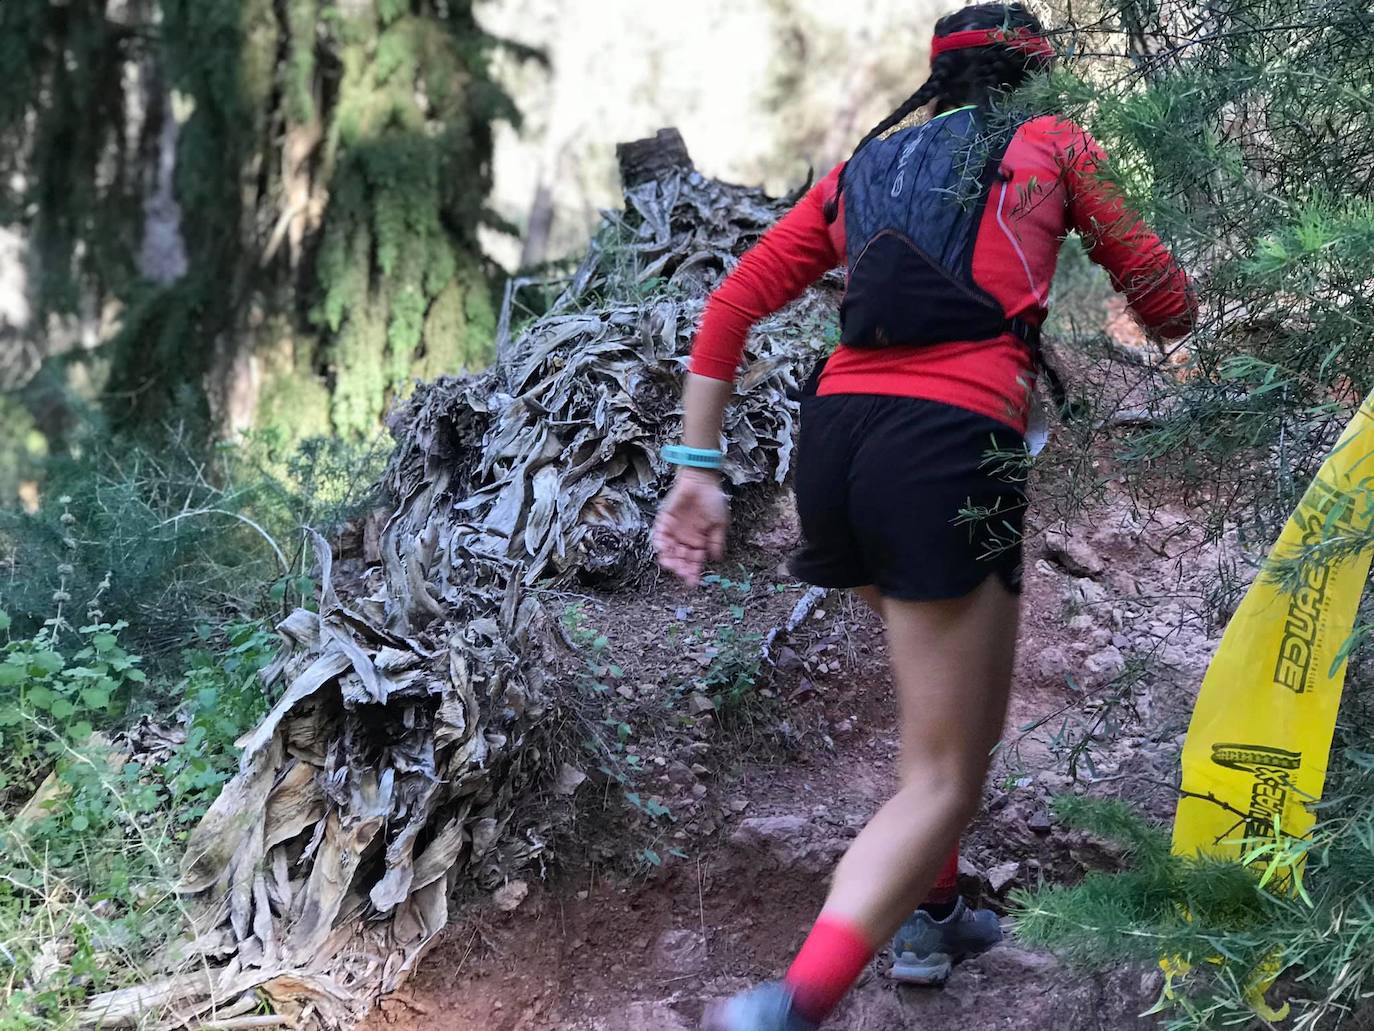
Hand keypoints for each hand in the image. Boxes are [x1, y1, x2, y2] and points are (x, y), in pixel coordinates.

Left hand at [652, 468, 728, 585]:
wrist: (702, 481)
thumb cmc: (713, 500)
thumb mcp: (719, 524)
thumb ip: (716, 542)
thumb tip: (716, 559)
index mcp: (699, 541)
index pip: (694, 561)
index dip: (693, 571)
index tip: (693, 581)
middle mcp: (685, 538)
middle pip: (681, 558)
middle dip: (681, 567)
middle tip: (682, 573)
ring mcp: (674, 530)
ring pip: (669, 550)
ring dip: (669, 559)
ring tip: (671, 564)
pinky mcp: (664, 520)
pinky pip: (659, 535)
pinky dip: (660, 543)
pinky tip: (664, 549)